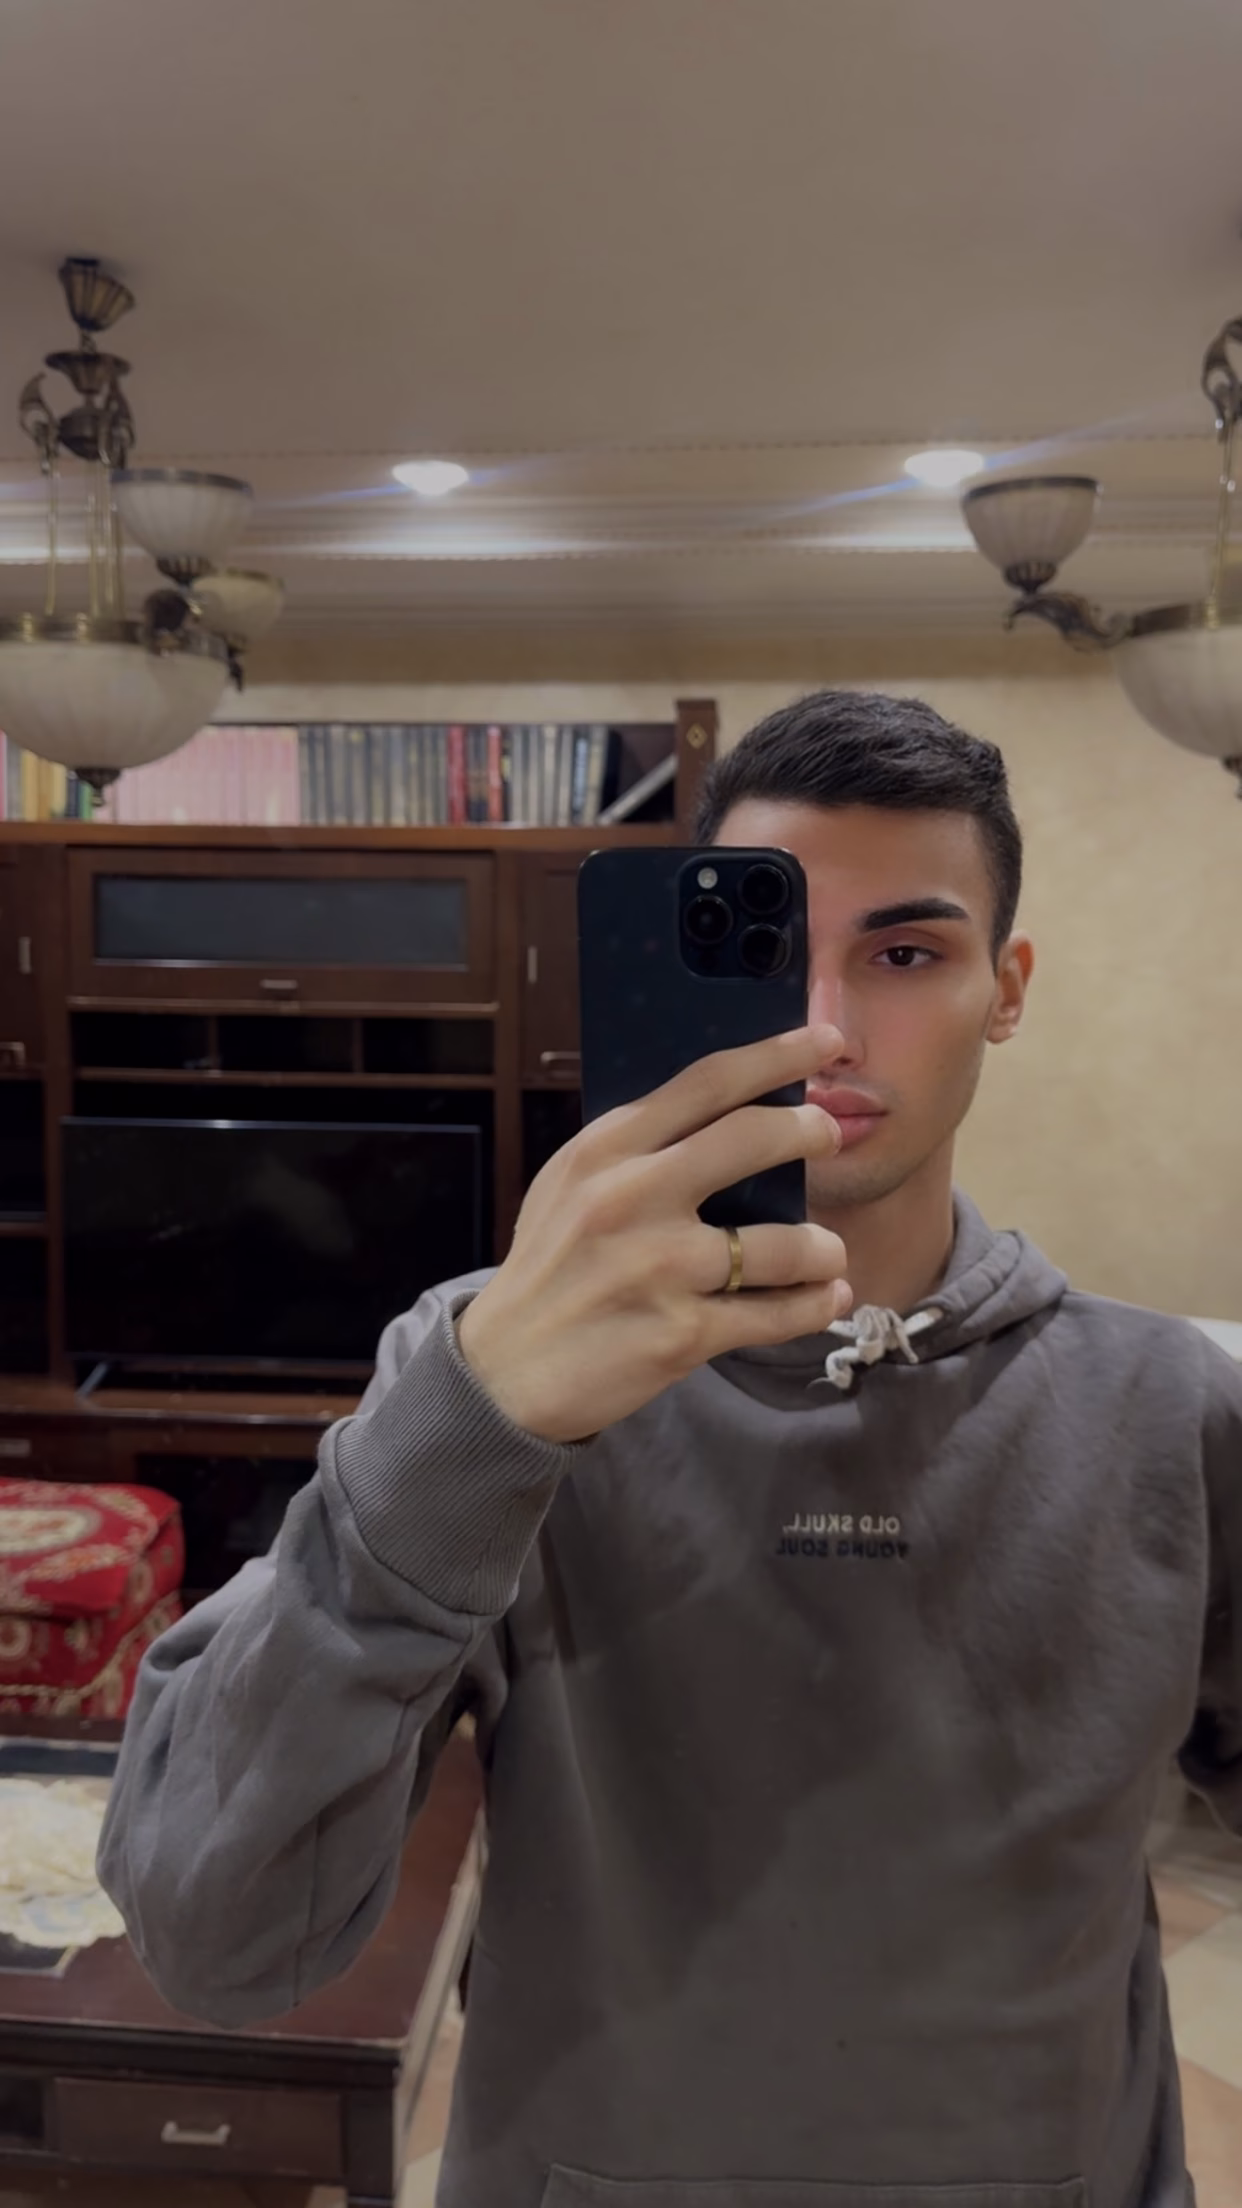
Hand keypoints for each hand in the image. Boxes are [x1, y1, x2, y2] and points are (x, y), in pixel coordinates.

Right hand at [458, 1024, 850, 1442]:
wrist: (505, 1368)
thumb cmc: (552, 1267)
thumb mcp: (573, 1185)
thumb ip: (640, 1149)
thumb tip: (733, 1113)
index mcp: (606, 1150)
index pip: (707, 1083)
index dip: (776, 1055)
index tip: (826, 1039)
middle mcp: (632, 1199)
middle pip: (753, 1139)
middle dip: (810, 1131)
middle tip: (830, 1136)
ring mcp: (659, 1268)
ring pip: (783, 1244)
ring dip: (822, 1246)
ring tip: (825, 1252)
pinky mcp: (680, 1334)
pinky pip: (775, 1315)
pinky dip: (811, 1305)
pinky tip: (823, 1296)